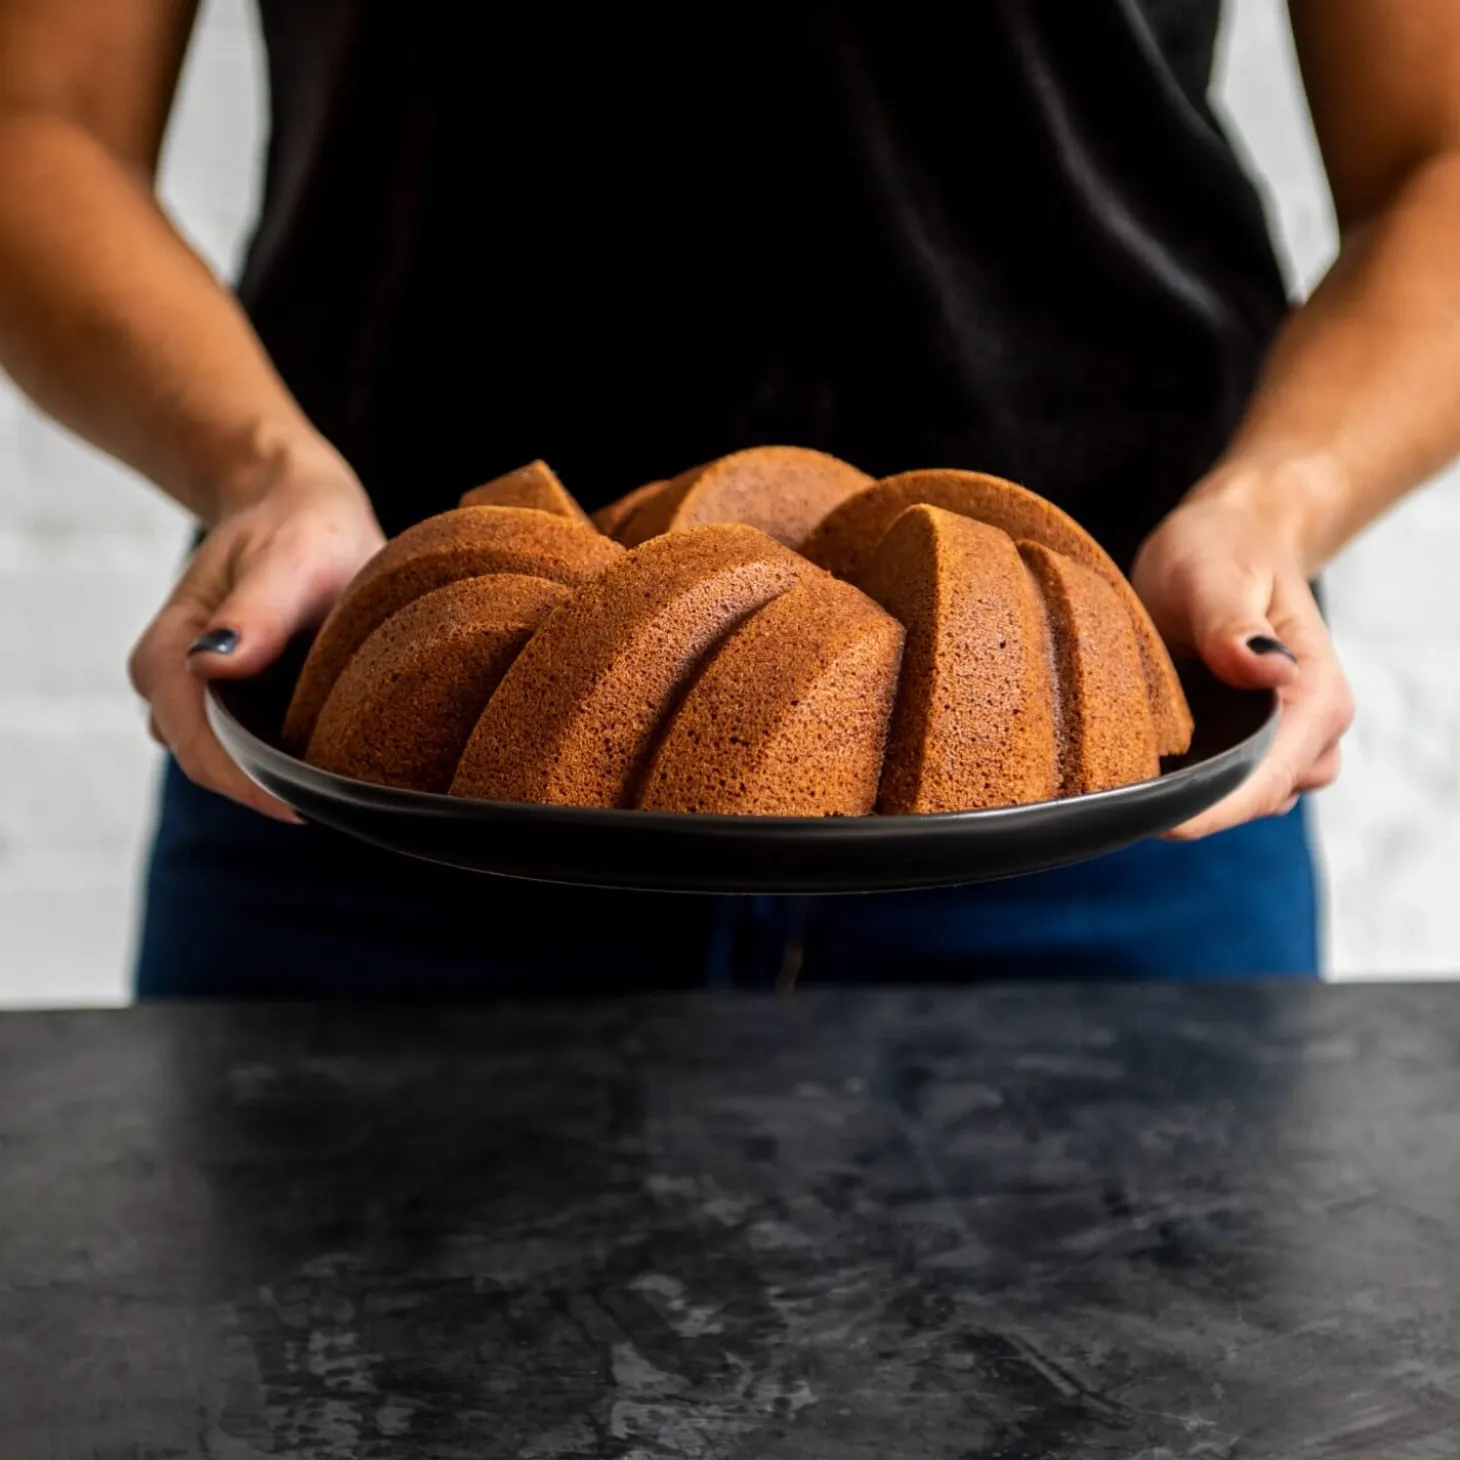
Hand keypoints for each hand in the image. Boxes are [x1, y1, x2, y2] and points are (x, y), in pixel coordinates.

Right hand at [128, 450, 384, 820]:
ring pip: (232, 762)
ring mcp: (195, 694)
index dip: (253, 788)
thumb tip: (211, 666)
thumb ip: (256, 611)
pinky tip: (334, 750)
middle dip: (270, 789)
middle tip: (345, 799)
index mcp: (168, 656)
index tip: (309, 808)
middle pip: (214, 766)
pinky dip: (287, 753)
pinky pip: (251, 744)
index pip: (201, 751)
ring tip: (346, 775)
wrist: (298, 506)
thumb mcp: (290, 558)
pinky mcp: (227, 696)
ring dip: (280, 774)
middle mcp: (170, 683)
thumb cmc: (299, 526)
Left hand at [1132, 486, 1353, 838]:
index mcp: (1317, 694)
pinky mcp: (1251, 744)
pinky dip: (1184, 778)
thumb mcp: (1212, 573)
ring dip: (1185, 793)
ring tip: (1123, 769)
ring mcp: (1285, 743)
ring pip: (1235, 800)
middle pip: (1251, 800)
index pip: (1268, 778)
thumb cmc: (1221, 549)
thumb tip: (1268, 669)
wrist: (1228, 538)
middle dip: (1190, 805)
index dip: (1211, 807)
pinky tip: (1140, 761)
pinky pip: (1221, 783)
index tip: (1152, 819)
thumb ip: (1232, 625)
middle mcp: (1313, 729)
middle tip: (1114, 793)